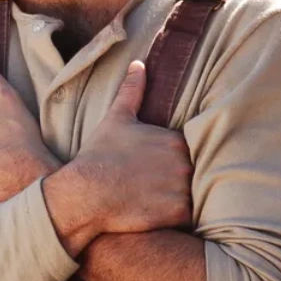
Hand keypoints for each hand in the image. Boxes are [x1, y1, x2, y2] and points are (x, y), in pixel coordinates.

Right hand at [44, 61, 192, 255]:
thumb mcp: (116, 118)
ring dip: (182, 198)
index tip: (156, 167)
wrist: (86, 193)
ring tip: (159, 201)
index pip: (189, 150)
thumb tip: (138, 63)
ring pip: (195, 195)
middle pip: (194, 172)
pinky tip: (159, 214)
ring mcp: (183, 189)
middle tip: (156, 186)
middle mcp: (185, 163)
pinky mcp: (178, 214)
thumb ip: (132, 90)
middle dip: (180, 179)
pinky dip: (180, 217)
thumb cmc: (99, 155)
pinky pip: (190, 217)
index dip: (174, 160)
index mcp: (176, 140)